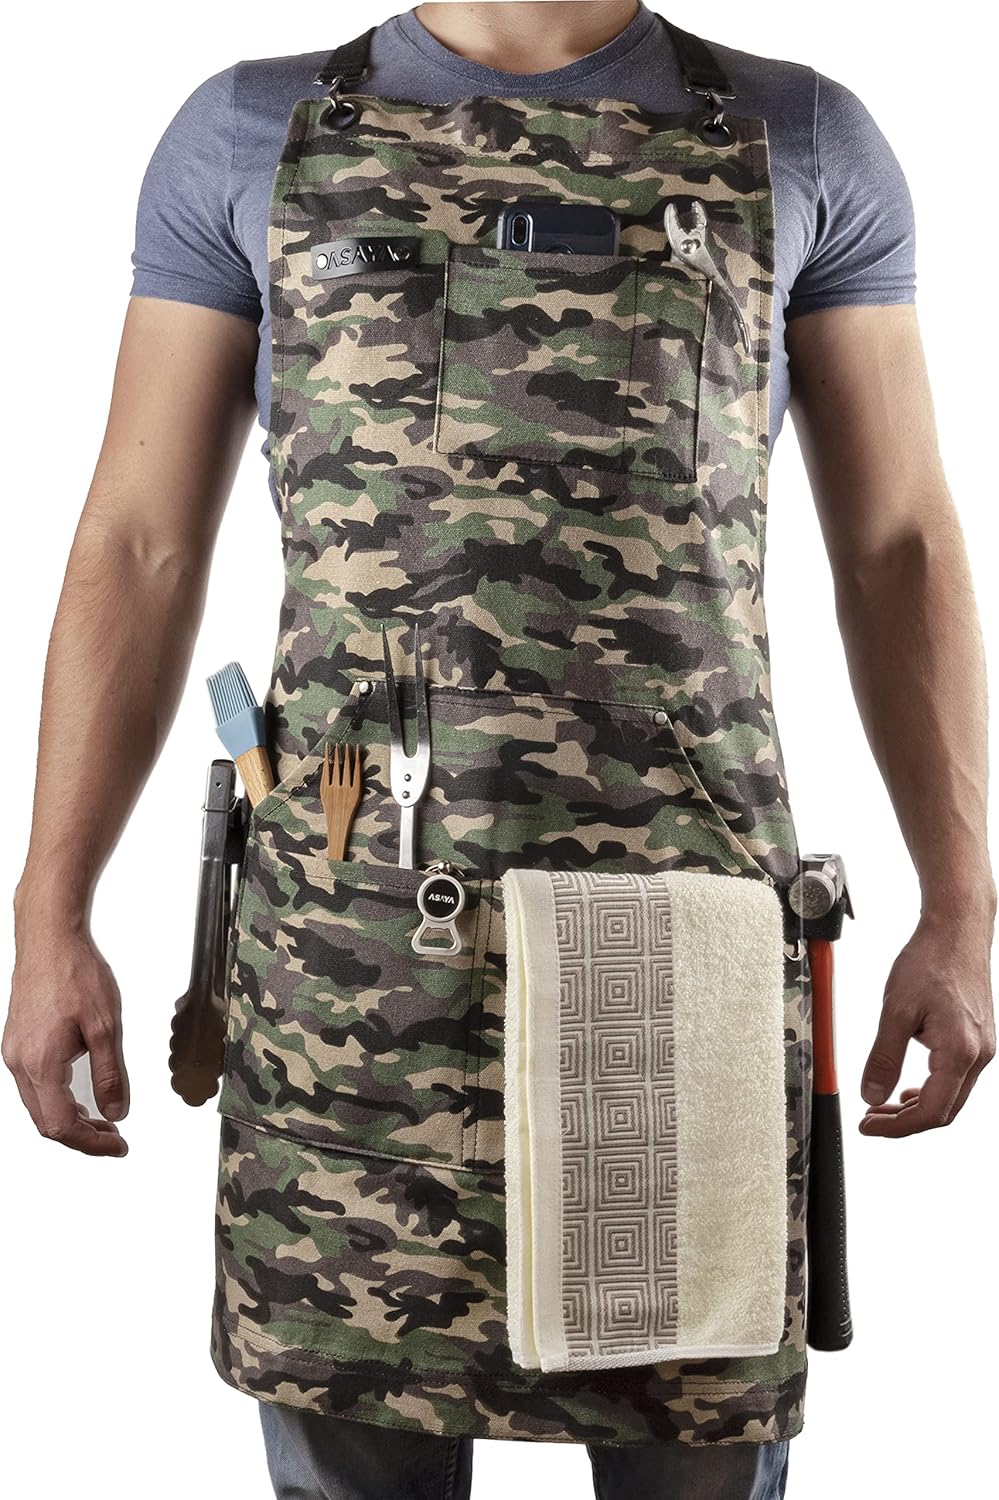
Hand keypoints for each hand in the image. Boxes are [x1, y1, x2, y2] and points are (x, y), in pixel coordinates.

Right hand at [3, 919, 129, 1155]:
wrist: (49, 939)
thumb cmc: (74, 972)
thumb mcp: (105, 1026)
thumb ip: (110, 1074)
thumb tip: (115, 1110)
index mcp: (40, 1063)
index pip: (61, 1125)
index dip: (90, 1143)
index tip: (116, 1145)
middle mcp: (19, 1062)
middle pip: (45, 1122)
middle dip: (80, 1136)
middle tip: (112, 1137)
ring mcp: (14, 1052)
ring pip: (37, 1105)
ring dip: (68, 1119)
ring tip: (101, 1120)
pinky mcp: (17, 1042)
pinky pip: (33, 1085)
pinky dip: (56, 1099)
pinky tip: (77, 1095)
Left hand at [859, 912, 994, 1136]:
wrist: (957, 931)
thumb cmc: (930, 961)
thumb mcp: (896, 1010)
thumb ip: (884, 1057)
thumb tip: (871, 1095)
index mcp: (960, 1052)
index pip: (931, 1112)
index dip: (897, 1127)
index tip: (868, 1126)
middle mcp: (979, 1056)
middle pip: (944, 1111)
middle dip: (905, 1121)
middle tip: (871, 1119)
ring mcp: (982, 1048)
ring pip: (952, 1097)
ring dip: (917, 1107)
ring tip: (883, 1105)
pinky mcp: (978, 1040)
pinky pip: (956, 1078)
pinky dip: (931, 1089)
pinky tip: (909, 1087)